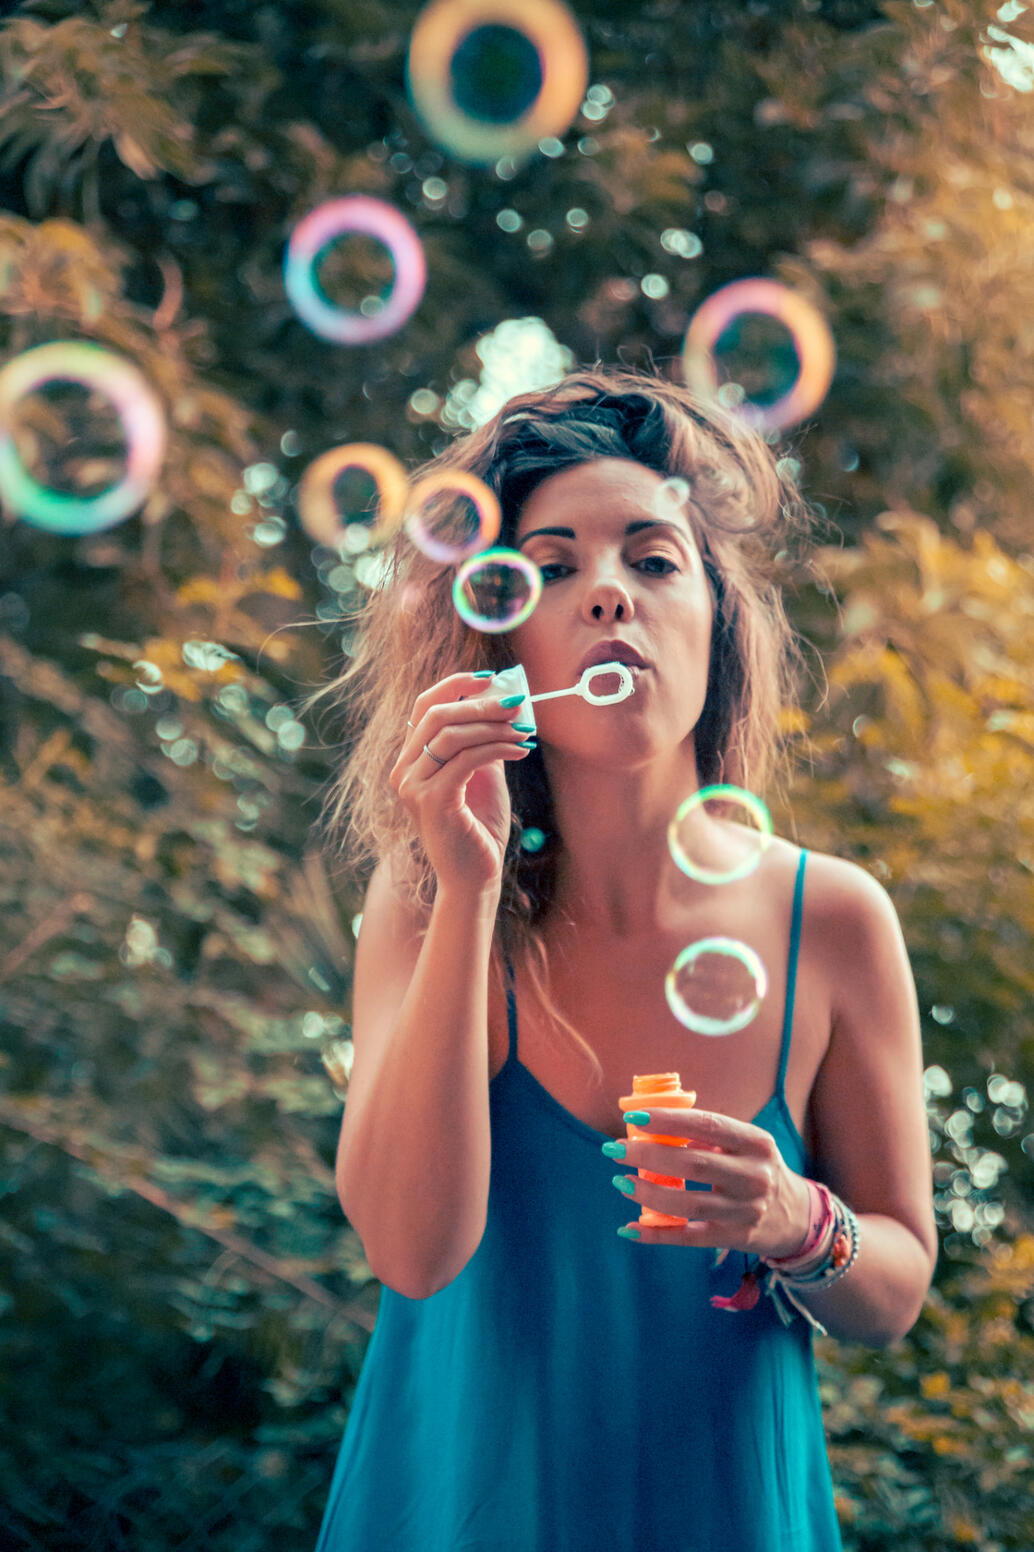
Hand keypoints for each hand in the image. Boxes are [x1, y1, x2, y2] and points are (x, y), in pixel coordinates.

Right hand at [390, 671, 532, 896]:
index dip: (454, 686)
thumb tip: (502, 702)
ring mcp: (414, 787)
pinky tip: (521, 750)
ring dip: (493, 727)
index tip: (489, 679)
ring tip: (524, 730)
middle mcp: (404, 771)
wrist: (474, 877)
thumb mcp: (482, 775)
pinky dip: (498, 748)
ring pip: (452, 735)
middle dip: (480, 704)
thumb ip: (483, 742)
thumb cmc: (478, 828)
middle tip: (516, 703)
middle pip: (437, 715)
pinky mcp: (433, 801)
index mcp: (411, 761)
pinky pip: (467, 759)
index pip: (423, 708)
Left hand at [610, 1108, 811, 1259]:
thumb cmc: (758, 1170)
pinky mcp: (735, 1238)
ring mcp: (745, 1210)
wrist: (798, 1217)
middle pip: (692, 1163)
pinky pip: (689, 1237)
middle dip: (647, 1155)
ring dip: (647, 1192)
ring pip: (687, 1203)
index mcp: (755, 1142)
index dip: (668, 1120)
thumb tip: (654, 1127)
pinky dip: (656, 1234)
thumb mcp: (746, 1145)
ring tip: (621, 1181)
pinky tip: (629, 1228)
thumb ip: (709, 1135)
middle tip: (614, 1149)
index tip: (633, 1118)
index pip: (707, 1125)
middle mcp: (753, 1176)